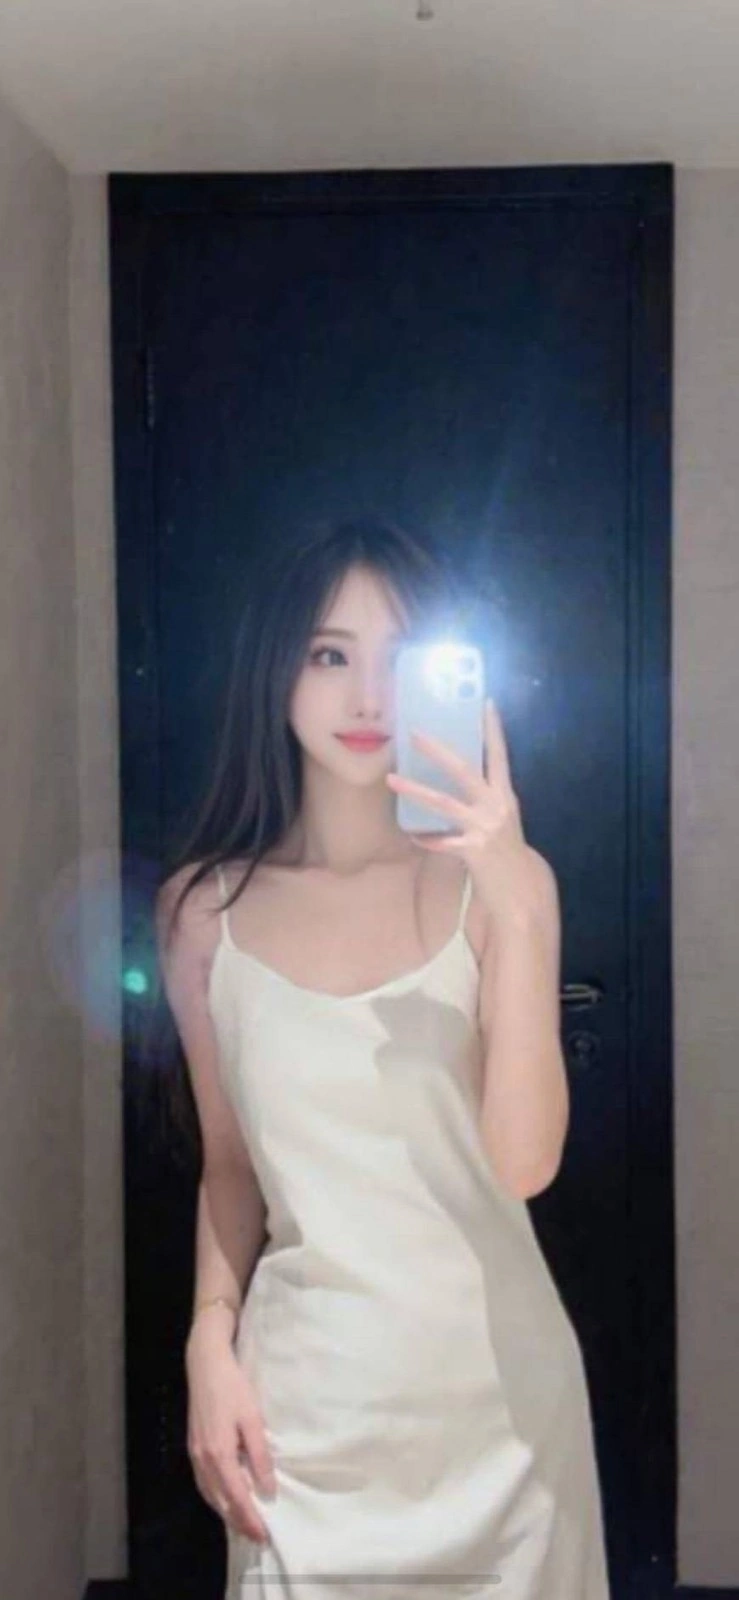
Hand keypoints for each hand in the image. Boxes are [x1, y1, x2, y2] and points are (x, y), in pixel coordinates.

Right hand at [185, 1326, 275, 1543]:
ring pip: (209, 1495)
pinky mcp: (192, 1447)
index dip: (250, 1518)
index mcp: (219, 1454)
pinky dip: (215, 1498)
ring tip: (244, 1524)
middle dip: (239, 1522)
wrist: (205, 1365)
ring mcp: (194, 1454)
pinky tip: (225, 1499)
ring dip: (226, 1513)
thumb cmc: (233, 1388)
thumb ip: (260, 1456)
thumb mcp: (253, 1419)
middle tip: (257, 1537)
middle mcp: (203, 1460)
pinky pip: (203, 1483)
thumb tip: (267, 1489)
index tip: (265, 1535)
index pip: (237, 1497)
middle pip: (221, 1502)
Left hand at [385, 696, 548, 930]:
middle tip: (414, 733)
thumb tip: (453, 778)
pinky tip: (412, 834)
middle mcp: (497, 806)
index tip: (486, 703)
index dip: (493, 729)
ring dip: (416, 790)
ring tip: (391, 780)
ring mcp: (485, 827)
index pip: (499, 755)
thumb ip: (481, 798)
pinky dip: (427, 838)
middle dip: (438, 751)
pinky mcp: (474, 850)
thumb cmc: (505, 848)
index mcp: (504, 794)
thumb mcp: (500, 817)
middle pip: (464, 770)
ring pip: (444, 803)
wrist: (521, 885)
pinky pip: (441, 841)